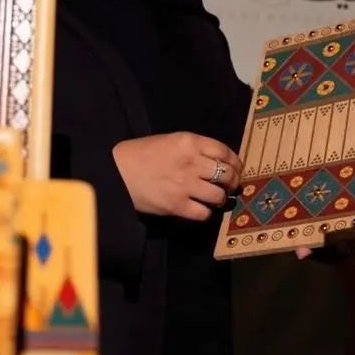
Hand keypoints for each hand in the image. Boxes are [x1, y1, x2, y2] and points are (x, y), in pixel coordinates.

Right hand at [112, 132, 242, 221]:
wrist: (117, 171)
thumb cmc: (142, 154)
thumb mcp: (171, 141)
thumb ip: (195, 148)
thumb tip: (219, 162)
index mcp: (190, 142)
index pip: (225, 152)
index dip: (236, 163)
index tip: (236, 169)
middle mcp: (192, 162)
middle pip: (227, 175)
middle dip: (232, 182)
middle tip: (230, 187)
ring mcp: (185, 185)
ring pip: (219, 196)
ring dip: (220, 199)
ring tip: (214, 199)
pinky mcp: (177, 206)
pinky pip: (203, 213)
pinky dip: (205, 212)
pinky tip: (200, 209)